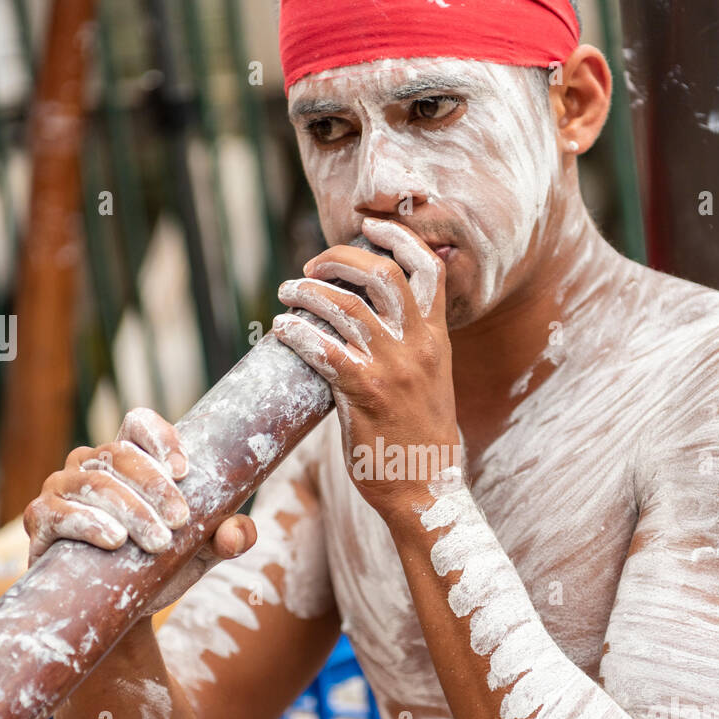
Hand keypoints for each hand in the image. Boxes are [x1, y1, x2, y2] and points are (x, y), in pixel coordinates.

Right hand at [22, 407, 257, 615]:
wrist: (116, 611)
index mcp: (128, 458)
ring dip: (131, 511)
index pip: (137, 423)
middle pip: (120, 453)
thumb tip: (238, 532)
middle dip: (155, 487)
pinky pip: (60, 513)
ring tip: (159, 543)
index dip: (159, 437)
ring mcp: (61, 488)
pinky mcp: (41, 520)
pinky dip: (89, 524)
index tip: (184, 471)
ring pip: (96, 483)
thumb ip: (226, 537)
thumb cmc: (158, 568)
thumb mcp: (200, 552)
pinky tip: (115, 540)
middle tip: (182, 521)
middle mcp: (91, 463)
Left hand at [272, 216, 461, 522]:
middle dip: (339, 259)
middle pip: (380, 273)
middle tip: (312, 268)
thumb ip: (410, 346)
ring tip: (287, 294)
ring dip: (306, 292)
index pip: (426, 267)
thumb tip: (369, 318)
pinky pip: (322, 348)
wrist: (427, 490)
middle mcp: (418, 345)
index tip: (367, 227)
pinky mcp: (364, 393)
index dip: (396, 237)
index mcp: (436, 337)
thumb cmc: (420, 439)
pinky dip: (296, 331)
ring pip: (344, 305)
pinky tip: (281, 330)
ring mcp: (392, 368)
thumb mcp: (430, 381)